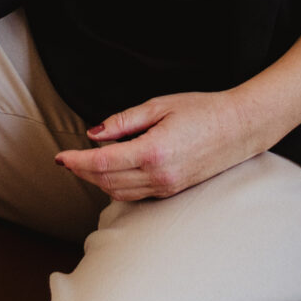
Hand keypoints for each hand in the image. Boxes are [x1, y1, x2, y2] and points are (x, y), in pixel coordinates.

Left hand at [55, 89, 268, 203]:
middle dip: (82, 172)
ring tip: (84, 165)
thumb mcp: (160, 106)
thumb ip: (124, 121)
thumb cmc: (203, 110)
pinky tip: (111, 171)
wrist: (239, 128)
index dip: (77, 161)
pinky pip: (135, 194)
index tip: (60, 156)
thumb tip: (94, 133)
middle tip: (67, 159)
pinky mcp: (171, 191)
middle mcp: (158, 176)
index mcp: (153, 152)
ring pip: (118, 193)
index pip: (102, 163)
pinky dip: (116, 186)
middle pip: (106, 182)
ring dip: (97, 181)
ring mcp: (166, 188)